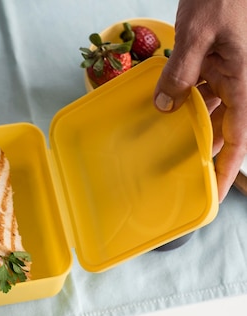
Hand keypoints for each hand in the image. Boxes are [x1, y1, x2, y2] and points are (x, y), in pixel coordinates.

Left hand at [154, 0, 246, 201]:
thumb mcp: (197, 32)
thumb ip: (182, 71)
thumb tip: (165, 106)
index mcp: (243, 85)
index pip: (239, 140)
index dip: (228, 171)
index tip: (216, 195)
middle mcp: (238, 85)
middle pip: (223, 132)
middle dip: (205, 154)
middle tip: (182, 176)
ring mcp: (226, 74)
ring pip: (210, 114)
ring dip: (191, 129)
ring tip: (169, 149)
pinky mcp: (214, 64)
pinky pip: (200, 93)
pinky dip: (185, 103)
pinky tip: (166, 111)